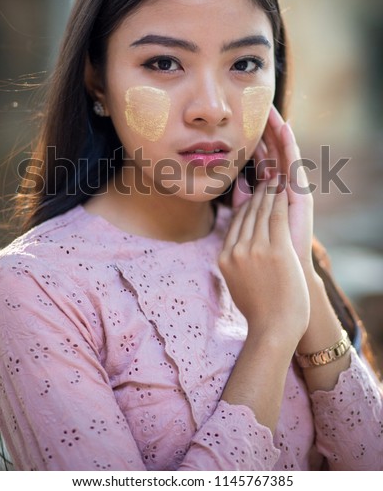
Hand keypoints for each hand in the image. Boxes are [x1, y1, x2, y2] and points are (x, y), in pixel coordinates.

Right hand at [219, 178, 309, 343]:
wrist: (273, 329)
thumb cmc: (260, 311)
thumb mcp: (237, 284)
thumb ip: (234, 264)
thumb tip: (236, 253)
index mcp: (224, 258)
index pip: (235, 223)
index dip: (246, 205)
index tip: (253, 193)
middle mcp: (236, 250)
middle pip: (247, 214)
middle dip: (257, 194)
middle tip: (265, 177)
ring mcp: (255, 249)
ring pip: (261, 211)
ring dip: (269, 191)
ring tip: (275, 178)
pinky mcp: (276, 250)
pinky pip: (277, 216)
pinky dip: (280, 199)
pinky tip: (284, 188)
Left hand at [254, 107, 314, 269]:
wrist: (283, 274)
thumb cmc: (266, 252)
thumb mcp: (250, 221)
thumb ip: (244, 201)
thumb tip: (235, 183)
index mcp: (268, 192)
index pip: (260, 159)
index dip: (251, 140)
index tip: (240, 119)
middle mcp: (281, 187)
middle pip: (272, 151)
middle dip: (264, 129)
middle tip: (256, 104)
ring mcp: (292, 189)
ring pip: (282, 153)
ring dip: (276, 130)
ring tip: (269, 107)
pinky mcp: (300, 193)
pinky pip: (293, 163)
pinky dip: (288, 144)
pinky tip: (284, 126)